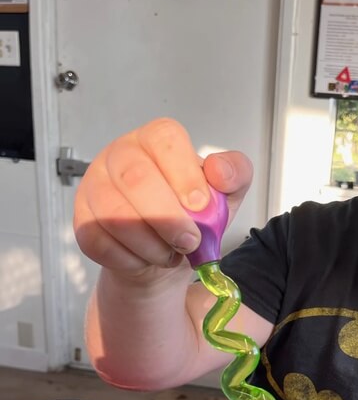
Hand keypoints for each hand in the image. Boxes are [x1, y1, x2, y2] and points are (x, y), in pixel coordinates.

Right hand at [74, 117, 252, 274]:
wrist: (164, 252)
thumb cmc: (190, 216)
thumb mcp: (224, 196)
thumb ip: (235, 176)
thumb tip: (220, 171)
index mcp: (155, 141)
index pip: (164, 139)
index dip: (184, 173)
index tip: (200, 206)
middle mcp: (120, 156)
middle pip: (136, 178)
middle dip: (168, 218)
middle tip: (190, 242)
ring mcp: (95, 186)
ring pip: (115, 214)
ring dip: (150, 244)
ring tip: (170, 254)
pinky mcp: (82, 220)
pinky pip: (99, 241)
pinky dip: (129, 259)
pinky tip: (145, 260)